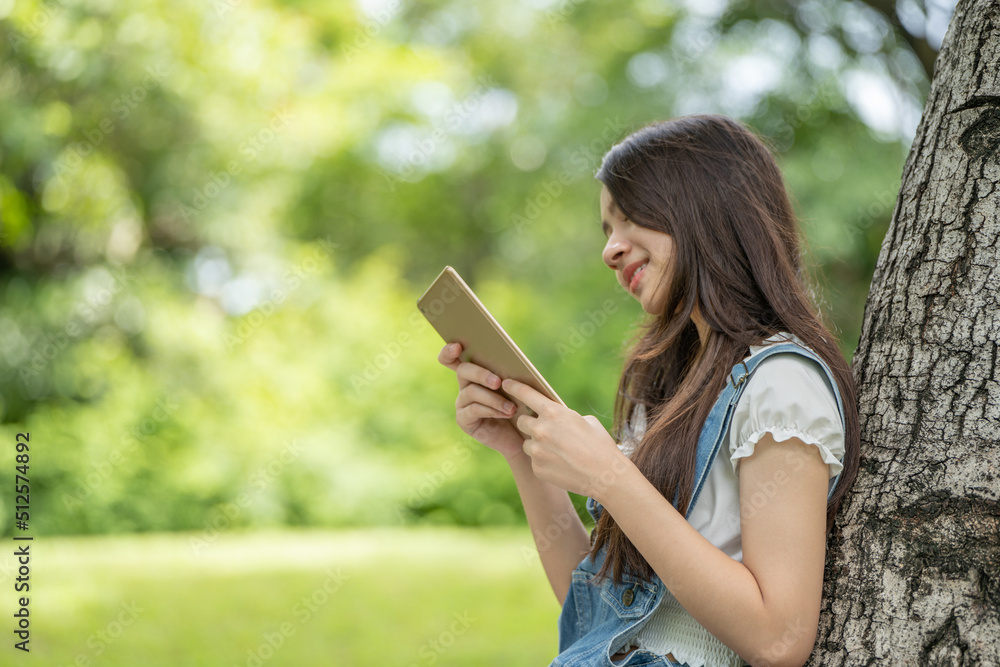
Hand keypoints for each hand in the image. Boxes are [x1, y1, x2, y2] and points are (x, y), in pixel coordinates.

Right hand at [437, 342, 524, 459]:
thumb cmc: (521, 405)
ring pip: (472, 392)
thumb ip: (508, 372)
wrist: (522, 433)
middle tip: (498, 382)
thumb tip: (509, 360)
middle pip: (463, 370)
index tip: (457, 346)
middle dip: (481, 374)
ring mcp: (462, 403)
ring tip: (512, 407)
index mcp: (474, 372)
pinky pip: (475, 410)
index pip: (453, 358)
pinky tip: (506, 413)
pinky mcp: (464, 420)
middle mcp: (464, 385)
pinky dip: (492, 410)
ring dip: (494, 398)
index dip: (449, 351)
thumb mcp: (516, 386)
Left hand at [501, 378, 634, 498]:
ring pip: (527, 443)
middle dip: (530, 423)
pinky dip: (543, 461)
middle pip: (521, 421)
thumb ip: (565, 417)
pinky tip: (560, 464)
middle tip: (542, 428)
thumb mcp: (587, 421)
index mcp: (553, 413)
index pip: (526, 394)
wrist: (605, 476)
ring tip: (556, 450)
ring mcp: (537, 450)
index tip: (506, 384)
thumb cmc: (600, 446)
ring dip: (536, 444)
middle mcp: (540, 430)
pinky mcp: (537, 468)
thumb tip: (555, 418)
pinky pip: (534, 460)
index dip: (514, 387)